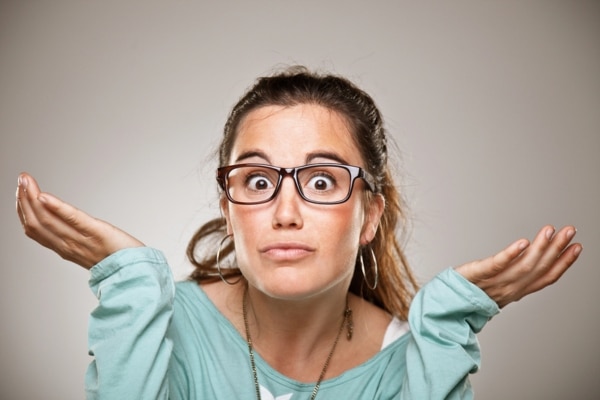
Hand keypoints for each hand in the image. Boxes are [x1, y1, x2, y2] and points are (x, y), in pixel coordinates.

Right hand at [16, 173, 144, 269]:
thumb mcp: (90, 247)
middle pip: (36, 223)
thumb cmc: (119, 259)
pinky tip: (45, 196)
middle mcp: (68, 246)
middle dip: (24, 200)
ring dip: (33, 198)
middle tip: (20, 180)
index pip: (35, 229)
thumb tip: (65, 221)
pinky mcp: (98, 232)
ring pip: (47, 220)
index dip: (23, 210)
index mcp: (65, 249)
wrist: (137, 272)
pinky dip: (57, 208)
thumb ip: (75, 236)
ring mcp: (81, 240)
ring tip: (26, 182)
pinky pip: (73, 220)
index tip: (19, 191)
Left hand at [455, 225, 581, 307]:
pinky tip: (523, 242)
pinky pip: (497, 264)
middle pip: (539, 268)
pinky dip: (511, 254)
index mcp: (517, 290)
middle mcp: (510, 288)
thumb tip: (531, 254)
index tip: (577, 247)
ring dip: (540, 247)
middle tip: (569, 230)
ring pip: (524, 265)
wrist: (448, 304)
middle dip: (557, 249)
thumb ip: (517, 273)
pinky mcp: (479, 274)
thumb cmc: (472, 292)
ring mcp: (495, 282)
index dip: (564, 263)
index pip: (546, 277)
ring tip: (550, 231)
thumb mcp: (500, 285)